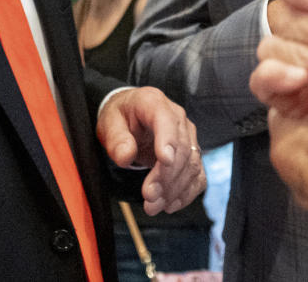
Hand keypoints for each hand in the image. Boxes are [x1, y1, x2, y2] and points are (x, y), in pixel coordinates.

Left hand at [97, 87, 204, 213]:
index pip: (165, 119)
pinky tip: (169, 205)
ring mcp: (188, 136)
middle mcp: (177, 117)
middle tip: (149, 196)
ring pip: (191, 165)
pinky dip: (186, 193)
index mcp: (153, 102)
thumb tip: (125, 156)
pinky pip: (197, 176)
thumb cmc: (120, 118)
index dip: (167, 140)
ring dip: (174, 189)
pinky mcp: (192, 154)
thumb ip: (116, 139)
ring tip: (153, 205)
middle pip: (181, 148)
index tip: (164, 160)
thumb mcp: (109, 123)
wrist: (131, 117)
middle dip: (166, 176)